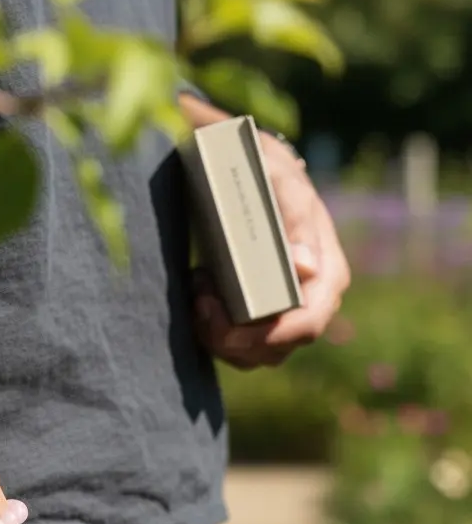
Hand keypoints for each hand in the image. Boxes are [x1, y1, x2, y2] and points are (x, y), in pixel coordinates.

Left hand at [194, 135, 350, 369]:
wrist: (238, 169)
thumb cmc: (265, 171)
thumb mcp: (279, 181)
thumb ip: (294, 217)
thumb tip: (306, 266)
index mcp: (326, 273)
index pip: (308, 324)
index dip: (272, 337)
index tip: (229, 330)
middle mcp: (308, 300)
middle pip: (274, 348)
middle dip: (232, 338)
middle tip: (201, 300)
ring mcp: (280, 312)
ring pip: (251, 354)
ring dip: (216, 336)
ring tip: (199, 291)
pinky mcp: (253, 315)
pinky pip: (233, 344)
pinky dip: (210, 330)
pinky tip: (197, 295)